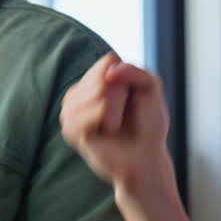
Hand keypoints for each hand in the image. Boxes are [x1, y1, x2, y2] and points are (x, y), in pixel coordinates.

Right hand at [60, 53, 170, 192]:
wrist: (145, 158)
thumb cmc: (148, 124)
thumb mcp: (150, 87)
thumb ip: (133, 71)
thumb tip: (109, 73)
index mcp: (95, 78)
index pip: (107, 62)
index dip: (126, 80)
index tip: (132, 98)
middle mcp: (79, 91)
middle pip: (101, 77)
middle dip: (121, 95)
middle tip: (124, 115)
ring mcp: (71, 110)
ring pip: (97, 94)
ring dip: (115, 110)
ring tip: (115, 125)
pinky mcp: (70, 129)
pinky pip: (89, 112)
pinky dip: (105, 121)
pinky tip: (107, 132)